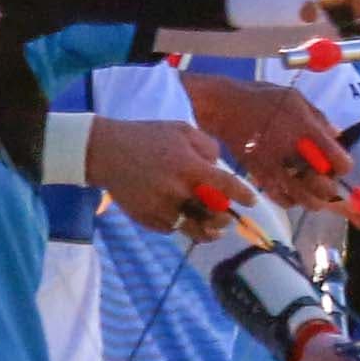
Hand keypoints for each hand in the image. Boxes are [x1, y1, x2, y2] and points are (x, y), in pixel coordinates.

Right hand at [86, 118, 254, 235]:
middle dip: (225, 216)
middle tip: (228, 216)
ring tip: (216, 231)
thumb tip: (218, 167)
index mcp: (189, 167)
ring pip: (194, 229)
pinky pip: (172, 229)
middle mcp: (178, 190)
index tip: (253, 202)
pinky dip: (181, 226)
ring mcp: (162, 208)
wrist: (106, 152)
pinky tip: (183, 219)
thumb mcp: (181, 129)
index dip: (243, 195)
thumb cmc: (147, 136)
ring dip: (208, 231)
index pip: (225, 186)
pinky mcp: (148, 219)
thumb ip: (207, 146)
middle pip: (213, 214)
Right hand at [177, 74, 350, 213]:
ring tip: (312, 189)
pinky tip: (292, 190)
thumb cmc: (263, 99)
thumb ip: (319, 119)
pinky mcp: (261, 178)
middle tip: (327, 179)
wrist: (226, 108)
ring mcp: (276, 168)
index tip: (340, 163)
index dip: (343, 165)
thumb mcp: (296, 99)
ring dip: (314, 198)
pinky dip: (292, 200)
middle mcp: (294, 153)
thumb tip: (337, 136)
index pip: (339, 162)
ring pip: (306, 199)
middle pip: (325, 187)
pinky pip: (284, 200)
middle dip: (331, 186)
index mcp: (307, 130)